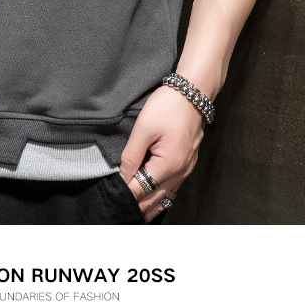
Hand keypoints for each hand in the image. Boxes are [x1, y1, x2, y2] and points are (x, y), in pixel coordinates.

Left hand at [118, 84, 206, 221]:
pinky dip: (161, 195)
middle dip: (137, 206)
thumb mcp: (144, 128)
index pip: (142, 189)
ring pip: (166, 195)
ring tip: (133, 212)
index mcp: (169, 165)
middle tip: (118, 213)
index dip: (125, 195)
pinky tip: (152, 198)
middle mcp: (181, 172)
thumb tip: (121, 177)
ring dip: (150, 204)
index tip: (110, 199)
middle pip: (155, 198)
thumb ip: (131, 155)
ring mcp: (187, 168)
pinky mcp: (188, 161)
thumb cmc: (169, 106)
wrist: (194, 92)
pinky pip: (173, 186)